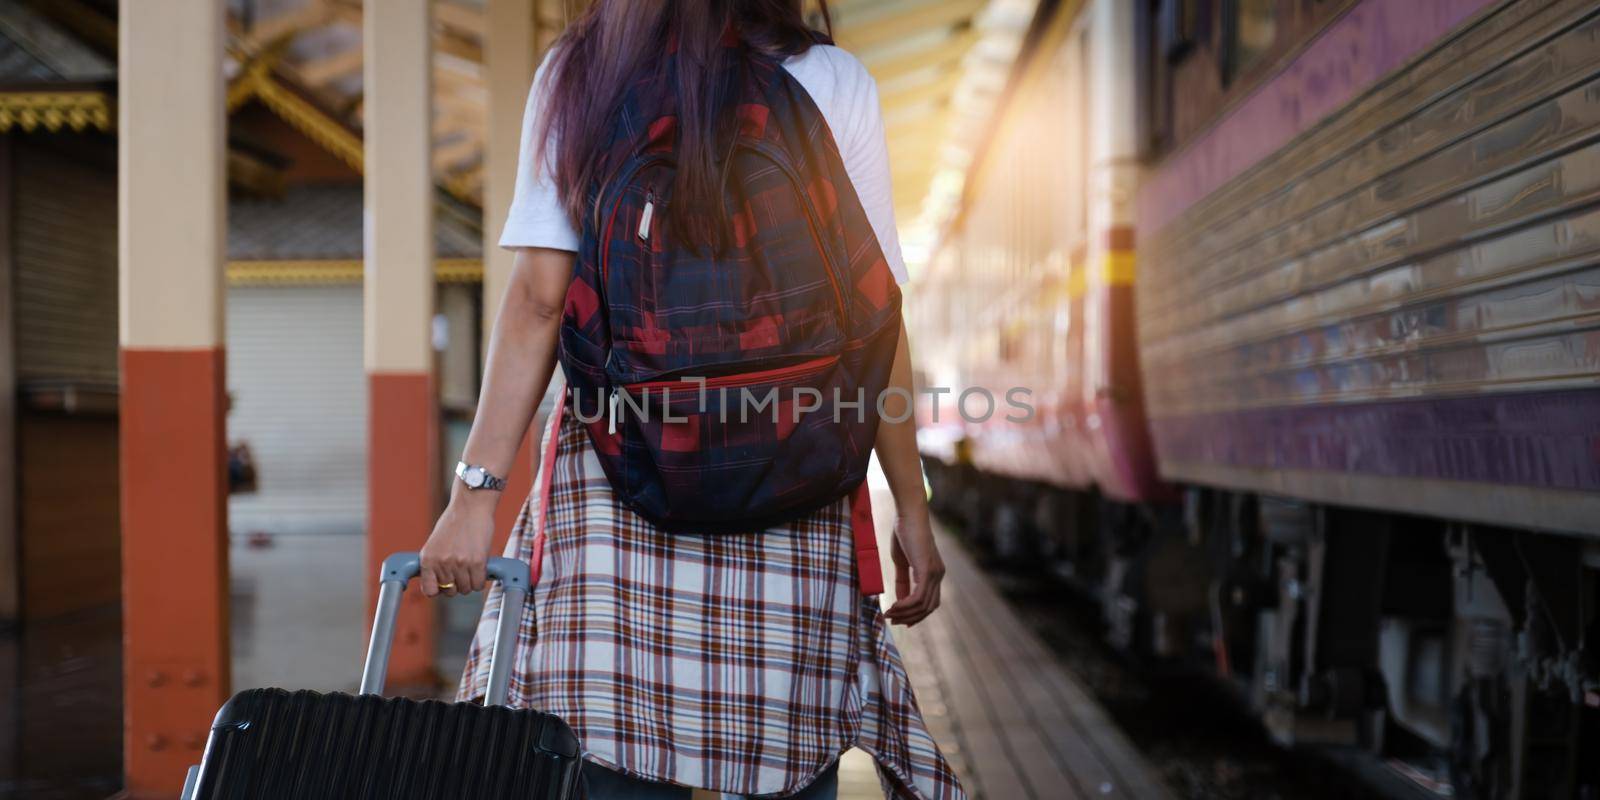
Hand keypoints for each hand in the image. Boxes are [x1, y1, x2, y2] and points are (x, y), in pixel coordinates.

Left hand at [419, 496, 496, 596]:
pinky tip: (480, 568)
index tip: (444, 585)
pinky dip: (480, 579)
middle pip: (451, 591)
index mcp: (428, 559)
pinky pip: (478, 584)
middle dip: (457, 584)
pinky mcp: (477, 562)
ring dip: (470, 581)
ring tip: (471, 566)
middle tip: (462, 571)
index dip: (439, 589)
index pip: (430, 591)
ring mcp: (459, 563)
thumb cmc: (454, 523)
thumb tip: (438, 586)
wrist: (471, 506)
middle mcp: (442, 563)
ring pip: (466, 589)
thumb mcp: (435, 543)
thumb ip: (435, 563)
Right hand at [884, 508, 943, 625]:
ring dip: (905, 613)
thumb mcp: (902, 562)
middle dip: (910, 617)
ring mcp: (935, 573)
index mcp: (935, 573)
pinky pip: (918, 597)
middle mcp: (939, 575)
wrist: (908, 514)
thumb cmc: (904, 533)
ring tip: (889, 613)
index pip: (931, 602)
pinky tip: (894, 606)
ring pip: (923, 605)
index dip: (917, 615)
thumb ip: (903, 581)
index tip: (901, 619)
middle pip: (929, 607)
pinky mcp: (927, 570)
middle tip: (892, 619)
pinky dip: (906, 605)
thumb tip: (900, 600)